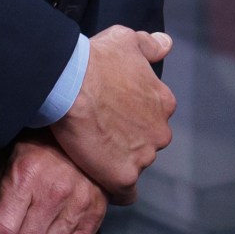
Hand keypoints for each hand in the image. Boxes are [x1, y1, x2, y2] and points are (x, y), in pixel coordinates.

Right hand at [50, 25, 175, 202]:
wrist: (69, 83)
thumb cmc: (96, 59)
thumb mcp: (127, 40)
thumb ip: (150, 44)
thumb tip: (165, 43)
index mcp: (163, 103)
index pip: (153, 119)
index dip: (132, 120)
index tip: (112, 119)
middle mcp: (160, 131)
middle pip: (146, 144)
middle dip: (127, 142)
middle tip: (98, 137)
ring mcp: (144, 156)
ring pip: (134, 165)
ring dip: (117, 163)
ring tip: (91, 156)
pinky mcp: (123, 176)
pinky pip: (125, 193)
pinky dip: (115, 191)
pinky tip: (101, 184)